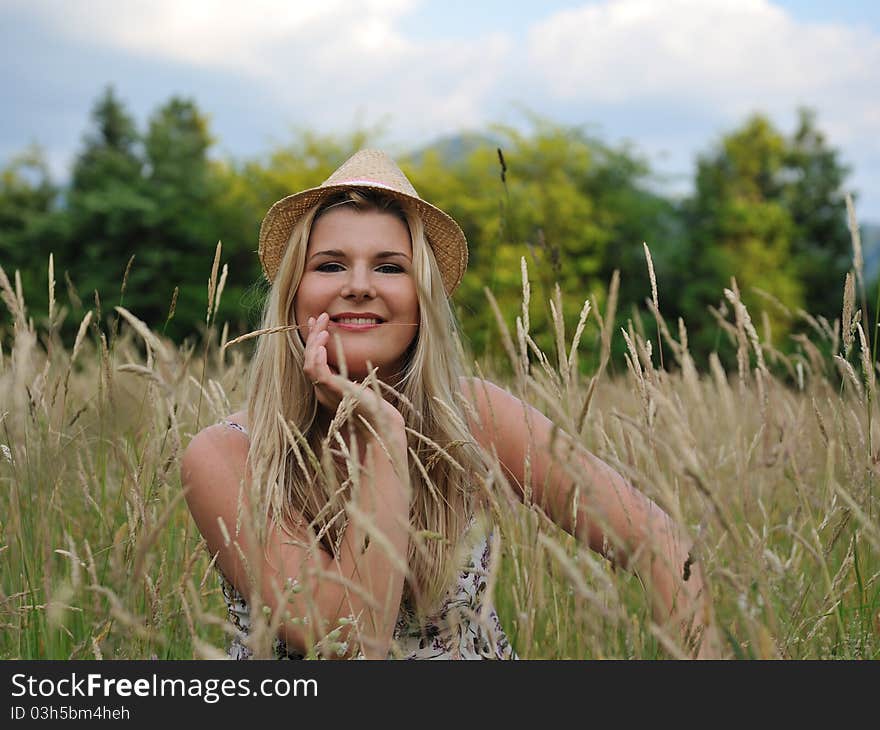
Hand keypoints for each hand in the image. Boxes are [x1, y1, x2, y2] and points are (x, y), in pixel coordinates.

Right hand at [302, 312, 404, 437]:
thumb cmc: (373, 404)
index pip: (313, 359)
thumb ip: (348, 371)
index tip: (317, 322)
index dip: (313, 340)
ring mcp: (325, 391)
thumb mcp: (358, 383)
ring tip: (324, 327)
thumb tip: (347, 354)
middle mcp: (322, 389)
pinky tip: (323, 345)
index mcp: (326, 386)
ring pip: (309, 364)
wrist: (381, 422)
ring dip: (314, 343)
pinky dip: (318, 358)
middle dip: (313, 335)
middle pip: (309, 358)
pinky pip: (318, 373)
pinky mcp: (333, 392)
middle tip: (320, 317)